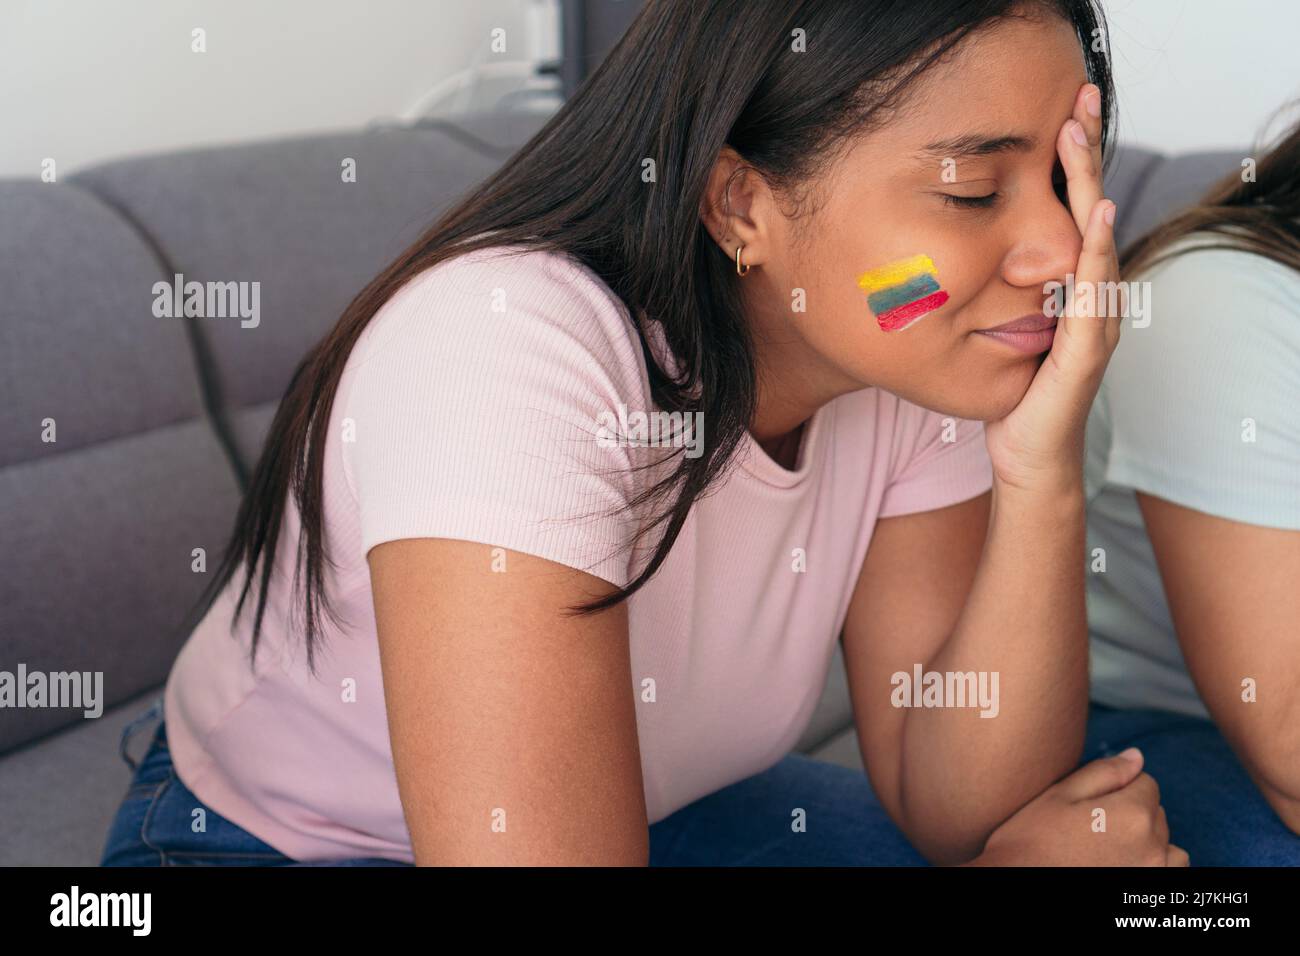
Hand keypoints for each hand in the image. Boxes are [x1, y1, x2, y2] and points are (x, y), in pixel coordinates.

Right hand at [969, 749, 1189, 865]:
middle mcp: (1152, 847)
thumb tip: (1136, 757)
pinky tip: (1123, 865)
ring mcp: (1153, 875)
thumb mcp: (1058, 796)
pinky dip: (1154, 866)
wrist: (1017, 881)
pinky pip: (1170, 872)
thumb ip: (1103, 773)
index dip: (1117, 786)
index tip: (1091, 802)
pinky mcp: (1148, 894)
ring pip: (1167, 846)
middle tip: (1091, 825)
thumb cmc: (1030, 842)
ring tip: (1110, 847)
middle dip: (1131, 811)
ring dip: (1147, 841)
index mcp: (1132, 814)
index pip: (1146, 782)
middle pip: (1156, 813)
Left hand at [984, 82, 1121, 495]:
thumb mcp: (994, 329)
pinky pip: (1094, 296)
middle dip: (1085, 158)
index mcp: (1068, 289)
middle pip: (1092, 214)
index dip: (1072, 166)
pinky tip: (1096, 221)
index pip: (1073, 215)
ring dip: (1089, 189)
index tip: (1063, 113)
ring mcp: (1093, 323)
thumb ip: (987, 292)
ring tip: (1080, 140)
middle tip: (1080, 101)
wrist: (1026, 457)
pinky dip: (1097, 255)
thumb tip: (942, 254)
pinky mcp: (1085, 353)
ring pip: (1096, 242)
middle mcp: (1088, 298)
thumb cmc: (1011, 393)